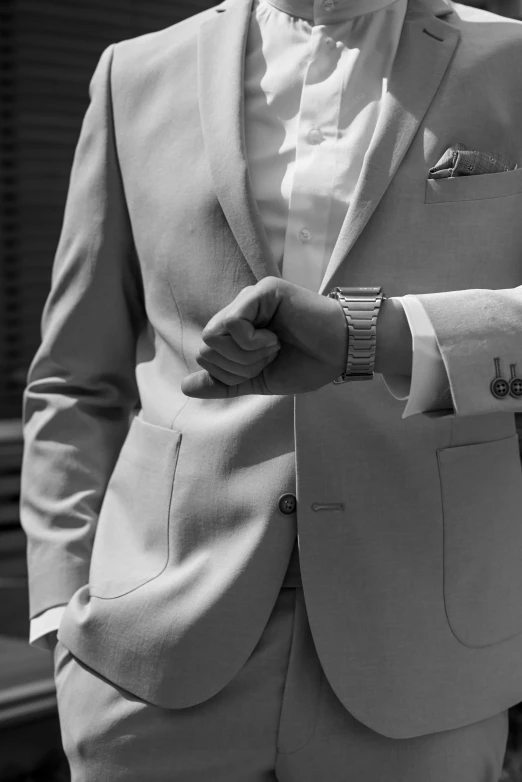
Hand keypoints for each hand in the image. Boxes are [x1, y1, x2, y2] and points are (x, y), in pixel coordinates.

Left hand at [180, 277, 347, 397]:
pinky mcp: (263, 291)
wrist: (341, 354)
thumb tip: (184, 388)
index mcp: (236, 331)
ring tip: (273, 347)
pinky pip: (232, 322)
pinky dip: (251, 341)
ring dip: (245, 354)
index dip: (232, 373)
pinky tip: (274, 338)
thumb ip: (223, 383)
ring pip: (213, 335)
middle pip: (206, 347)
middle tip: (270, 357)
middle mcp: (239, 311)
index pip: (206, 356)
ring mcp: (249, 298)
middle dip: (238, 366)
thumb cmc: (307, 364)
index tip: (264, 366)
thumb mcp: (258, 380)